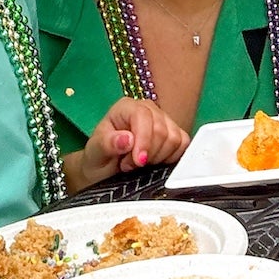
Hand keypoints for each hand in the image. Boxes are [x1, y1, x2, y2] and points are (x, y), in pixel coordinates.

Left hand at [74, 98, 189, 187]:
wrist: (104, 171)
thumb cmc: (99, 158)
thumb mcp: (95, 152)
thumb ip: (107, 144)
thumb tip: (128, 139)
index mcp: (127, 108)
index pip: (143, 117)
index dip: (144, 140)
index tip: (139, 161)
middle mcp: (147, 110)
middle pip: (162, 129)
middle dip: (149, 153)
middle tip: (130, 164)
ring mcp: (163, 121)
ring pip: (175, 138)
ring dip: (158, 157)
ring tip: (140, 164)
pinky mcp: (174, 135)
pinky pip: (184, 145)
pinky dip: (172, 158)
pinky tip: (155, 163)